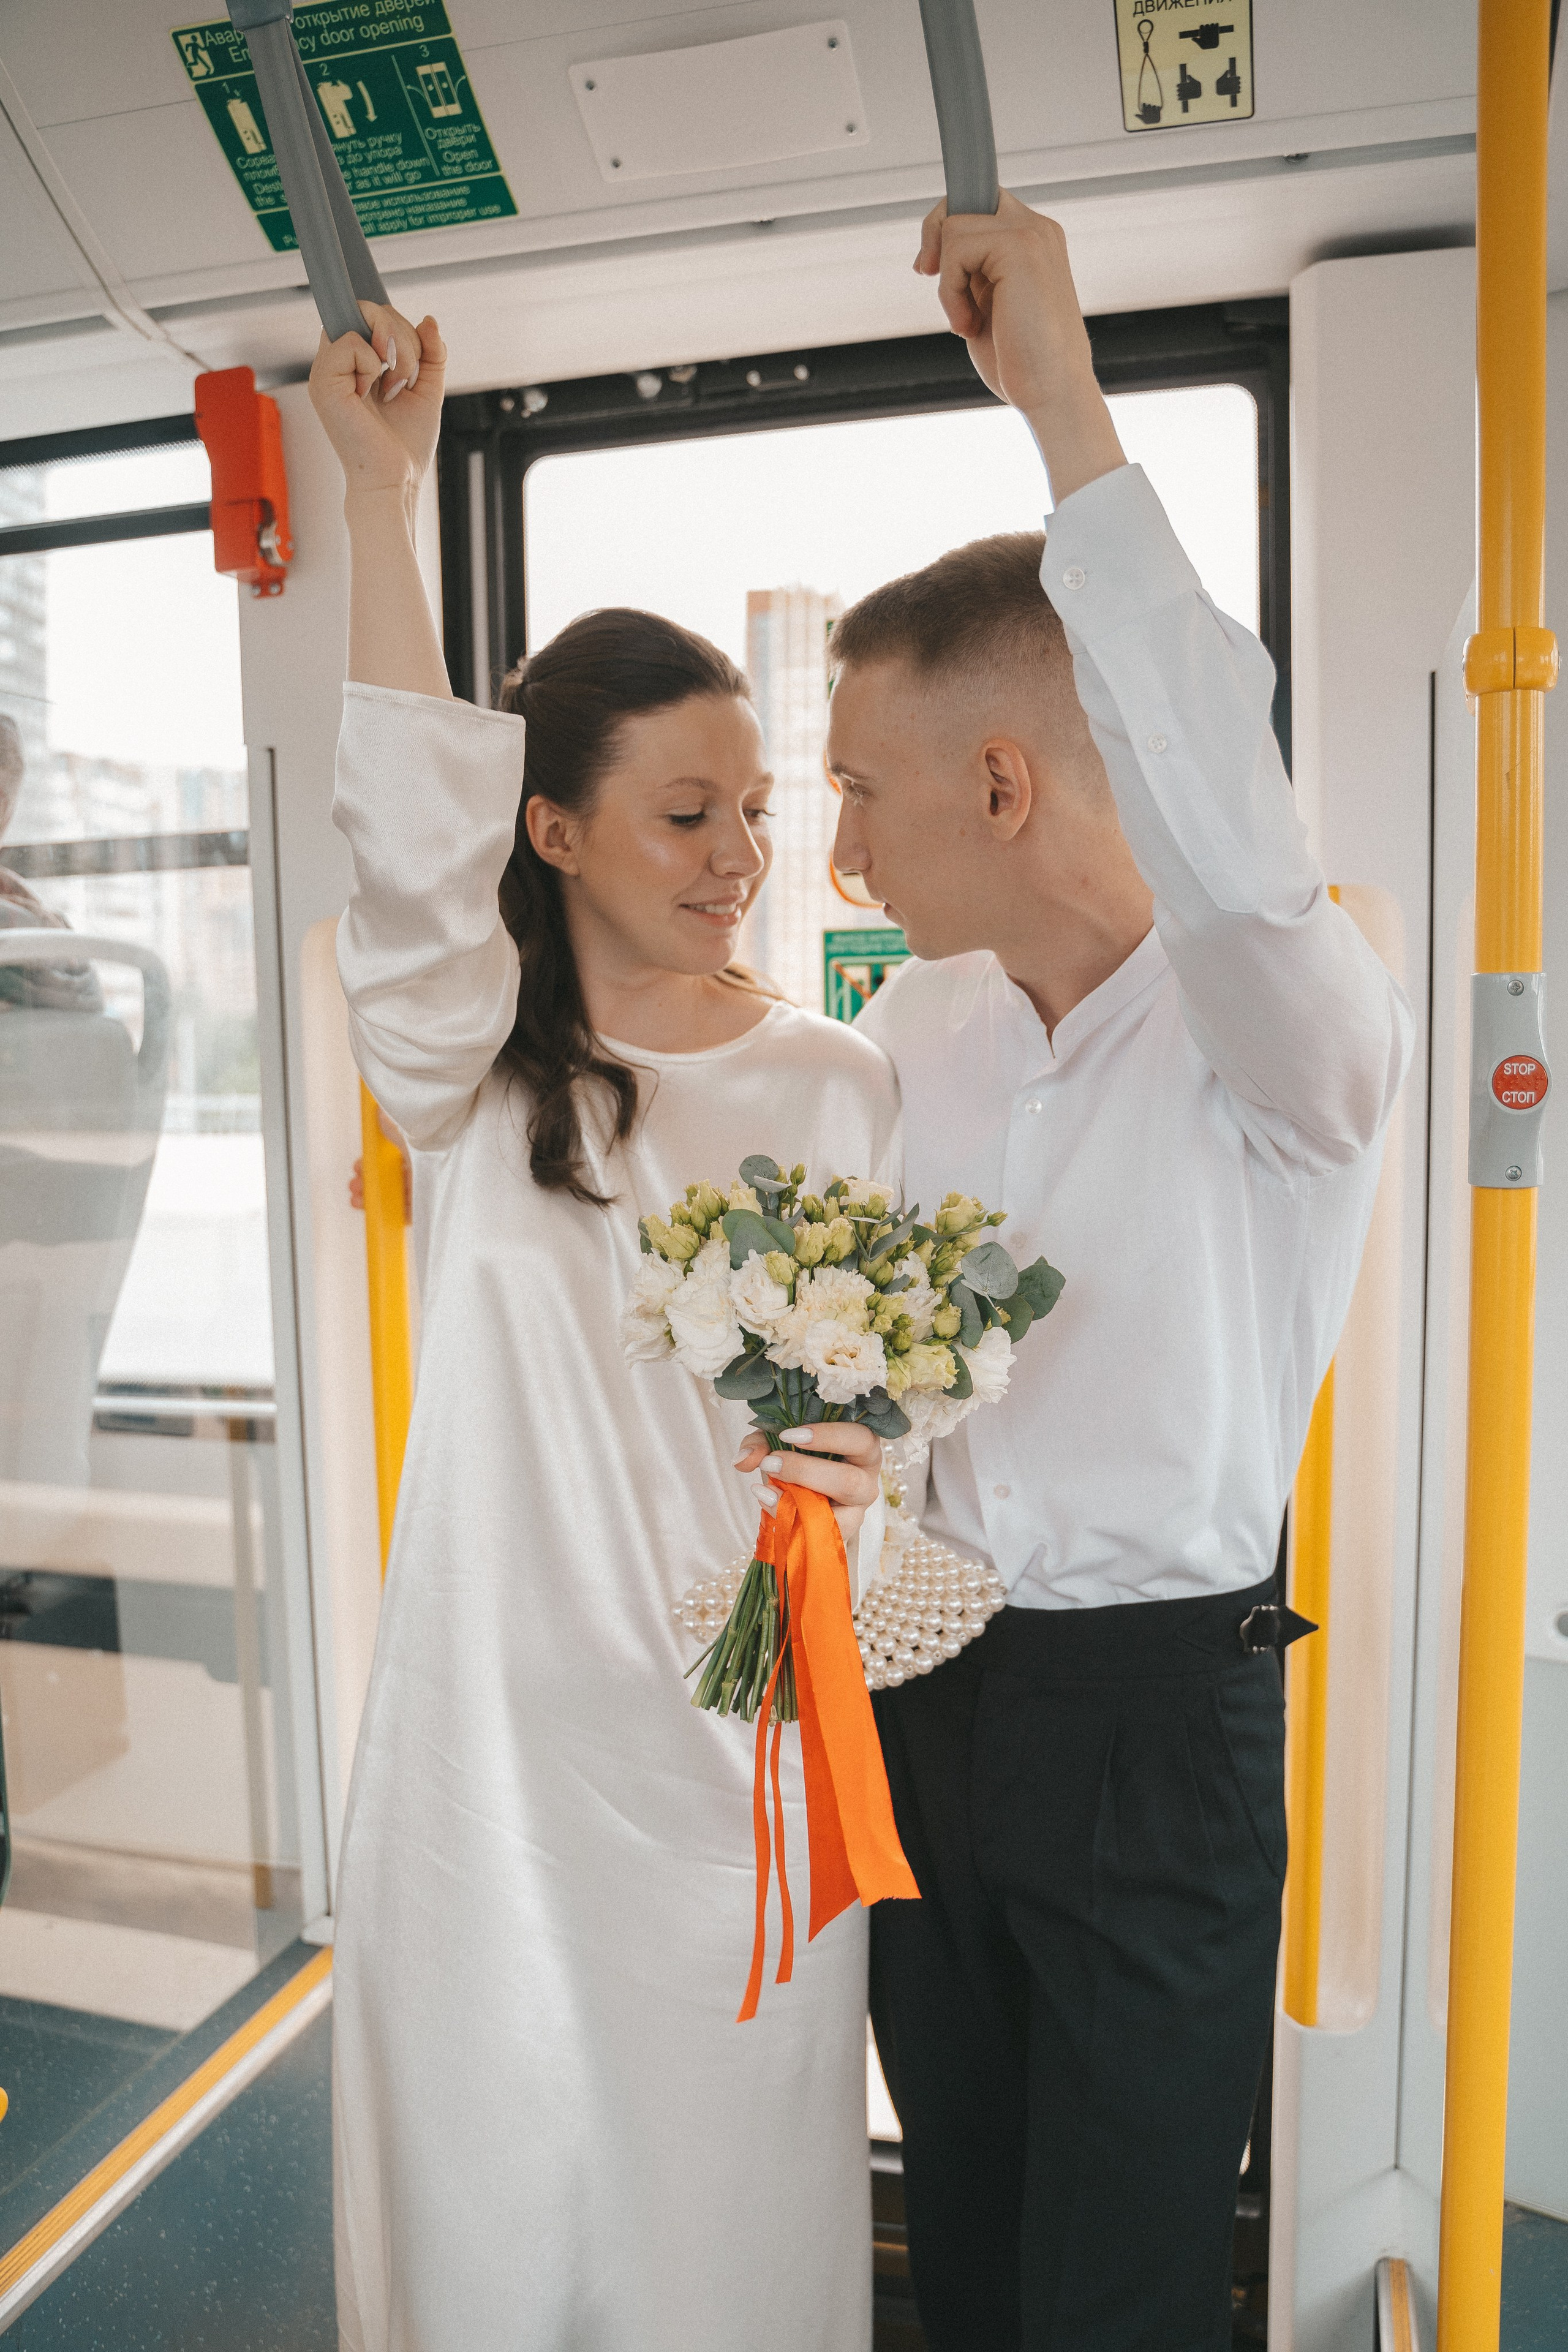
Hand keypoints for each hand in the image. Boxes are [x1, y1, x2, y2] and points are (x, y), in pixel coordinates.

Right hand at [308, 303, 446, 501]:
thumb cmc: (403, 448)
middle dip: (405, 337)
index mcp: (356, 365)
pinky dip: (375, 366)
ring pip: (364, 317)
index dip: (396, 325)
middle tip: (406, 379)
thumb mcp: (427, 390)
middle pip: (369, 309)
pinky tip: (374, 393)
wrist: (396, 481)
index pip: (372, 316)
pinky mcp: (323, 381)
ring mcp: (327, 371)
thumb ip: (431, 353)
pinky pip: (353, 342)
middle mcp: (338, 364)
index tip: (412, 358)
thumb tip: (429, 321)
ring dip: (397, 352)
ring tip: (395, 389)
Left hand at [733, 1420, 883, 1549]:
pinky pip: (820, 1534)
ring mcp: (855, 1511)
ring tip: (766, 1486)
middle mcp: (867, 1481)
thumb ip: (760, 1443)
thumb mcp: (776, 1441)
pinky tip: (767, 1502)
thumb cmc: (797, 1458)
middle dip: (805, 1473)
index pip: (862, 1438)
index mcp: (862, 1448)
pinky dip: (789, 1518)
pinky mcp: (840, 1533)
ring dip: (799, 1501)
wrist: (795, 1492)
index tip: (788, 1435)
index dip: (829, 1436)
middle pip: (849, 1481)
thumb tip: (744, 1460)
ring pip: (839, 1516)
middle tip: (770, 1463)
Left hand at [915, 191, 1124, 501]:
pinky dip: (950, 292)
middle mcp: (1037, 229)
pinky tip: (969, 324)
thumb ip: (972, 272)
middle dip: (935, 236)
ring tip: (967, 322)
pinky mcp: (1019, 247)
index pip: (979, 204)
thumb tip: (933, 253)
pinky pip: (956, 249)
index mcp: (1032, 241)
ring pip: (954, 226)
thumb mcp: (987, 304)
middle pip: (963, 197)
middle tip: (929, 275)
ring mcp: (1031, 234)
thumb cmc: (1023, 362)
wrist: (1052, 392)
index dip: (946, 229)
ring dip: (948, 282)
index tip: (931, 267)